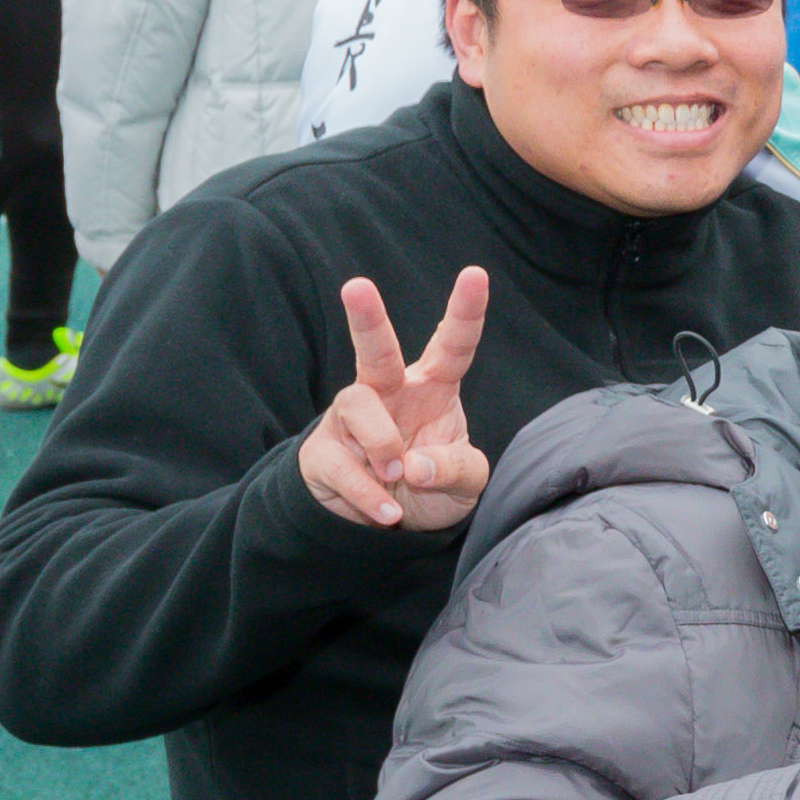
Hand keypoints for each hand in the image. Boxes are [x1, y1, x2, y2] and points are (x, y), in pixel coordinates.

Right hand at [296, 271, 491, 531]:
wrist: (391, 525)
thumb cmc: (434, 485)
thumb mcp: (467, 482)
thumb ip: (456, 469)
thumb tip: (415, 464)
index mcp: (433, 388)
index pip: (453, 345)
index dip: (465, 312)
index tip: (476, 274)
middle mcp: (389, 393)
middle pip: (376, 350)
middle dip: (367, 318)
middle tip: (356, 286)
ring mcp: (351, 420)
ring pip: (355, 404)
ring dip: (381, 443)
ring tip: (396, 475)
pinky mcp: (323, 453)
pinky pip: (339, 463)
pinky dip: (367, 493)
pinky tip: (386, 512)